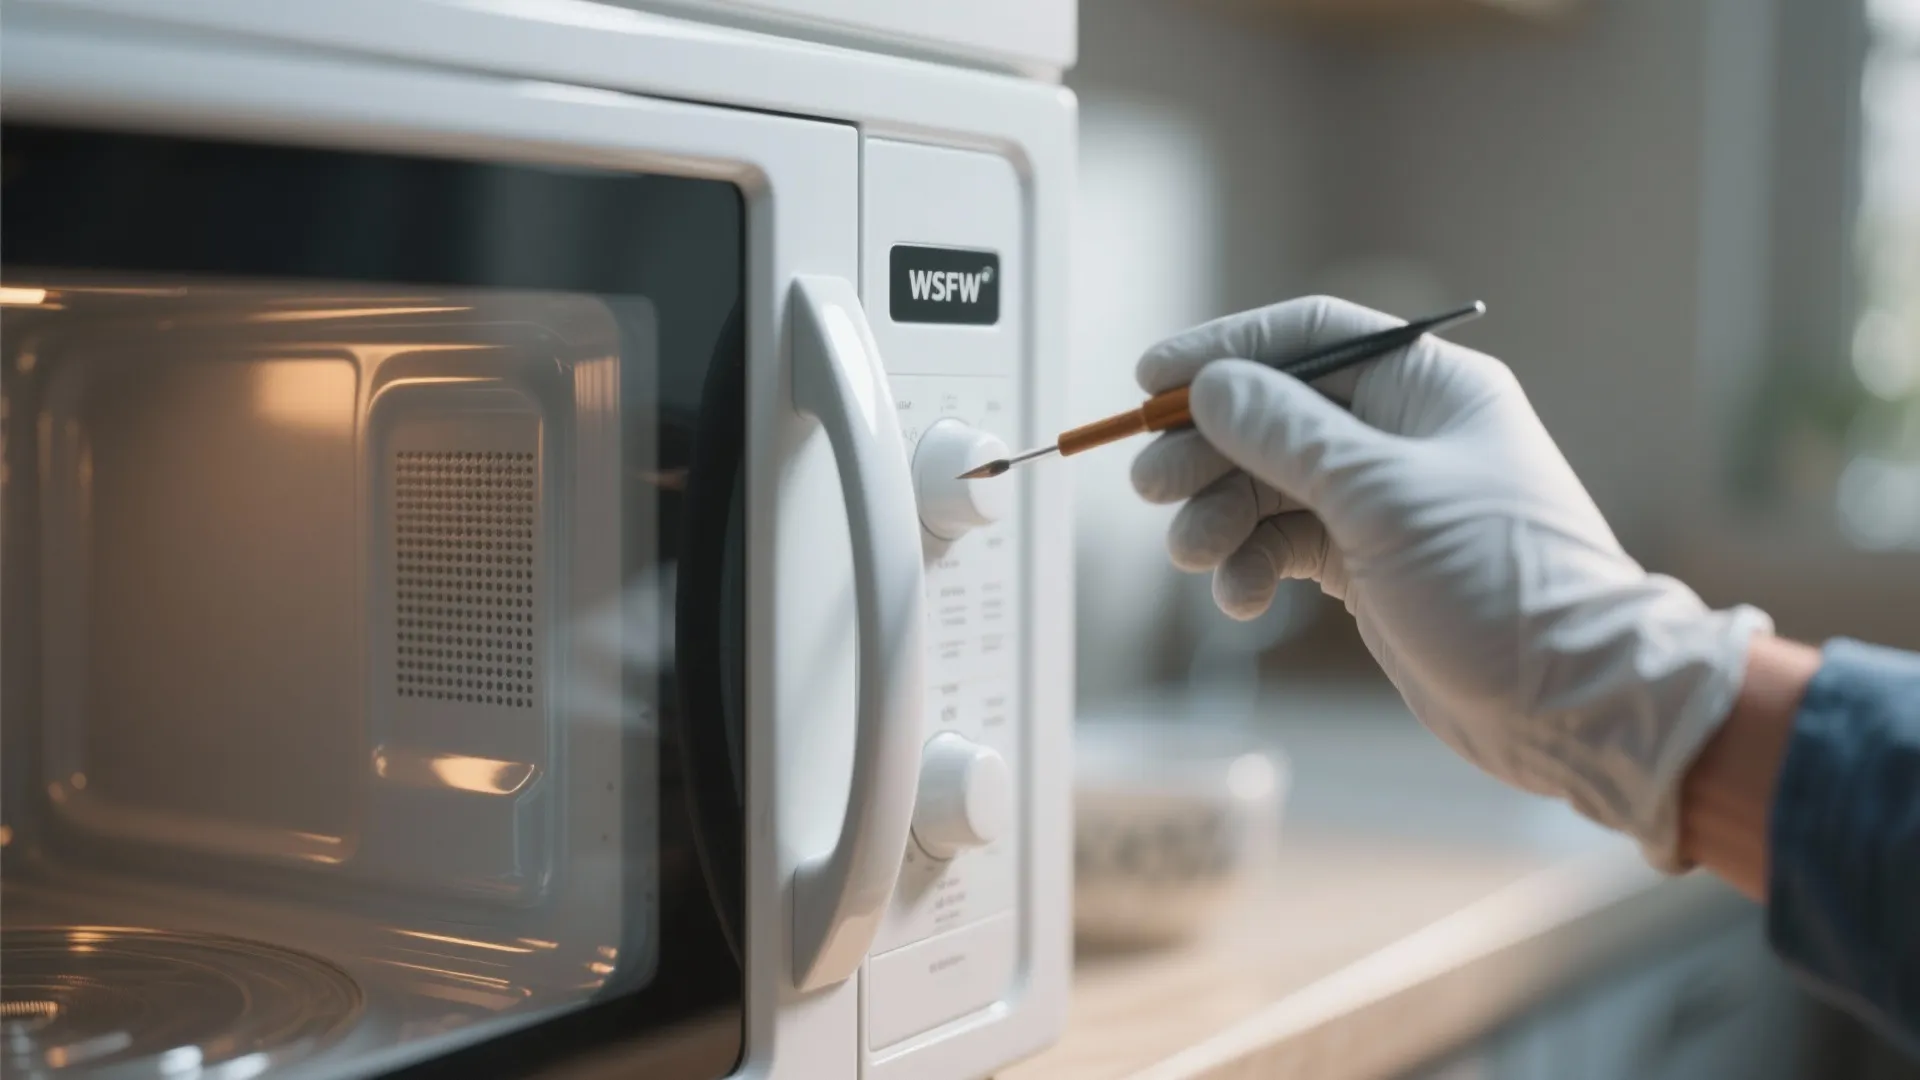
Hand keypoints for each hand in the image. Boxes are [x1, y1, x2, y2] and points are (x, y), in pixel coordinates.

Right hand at [1130, 296, 1770, 867]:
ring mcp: (1382, 502)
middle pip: (1274, 416)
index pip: (1308, 338)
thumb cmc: (1495, 579)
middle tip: (1150, 486)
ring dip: (1219, 515)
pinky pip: (1285, 545)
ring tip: (1190, 553)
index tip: (1149, 379)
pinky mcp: (1368, 564)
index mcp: (1427, 388)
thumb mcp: (1381, 494)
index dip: (1224, 349)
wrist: (1569, 700)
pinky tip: (1242, 599)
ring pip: (1269, 486)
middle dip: (1207, 449)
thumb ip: (1286, 434)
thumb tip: (1210, 384)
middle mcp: (1401, 434)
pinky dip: (1252, 567)